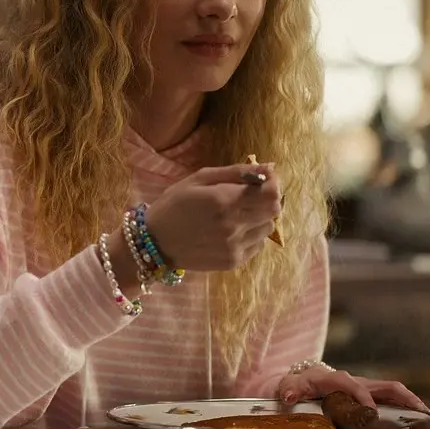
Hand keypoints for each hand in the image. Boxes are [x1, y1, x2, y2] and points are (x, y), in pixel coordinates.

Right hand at [144, 162, 282, 271]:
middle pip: (274, 211)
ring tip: (238, 215)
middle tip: (252, 196)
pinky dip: (251, 235)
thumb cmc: (174, 204)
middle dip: (267, 200)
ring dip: (259, 218)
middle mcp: (233, 225)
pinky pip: (258, 245)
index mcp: (224, 200)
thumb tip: (268, 166)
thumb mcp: (199, 178)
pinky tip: (232, 231)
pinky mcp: (233, 261)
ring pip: (268, 228)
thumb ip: (236, 172)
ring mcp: (235, 246)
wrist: (155, 242)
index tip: (263, 179)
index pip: (272, 193)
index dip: (272, 183)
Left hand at [275, 363, 429, 413]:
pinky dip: (406, 409)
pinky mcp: (368, 394)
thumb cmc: (293, 386)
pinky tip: (417, 425)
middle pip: (386, 385)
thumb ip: (288, 390)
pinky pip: (391, 399)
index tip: (372, 416)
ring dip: (412, 404)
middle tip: (423, 416)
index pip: (353, 386)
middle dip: (406, 399)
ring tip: (429, 422)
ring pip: (393, 392)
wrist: (295, 380)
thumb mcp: (287, 386)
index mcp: (334, 379)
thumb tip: (288, 396)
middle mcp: (354, 381)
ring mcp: (364, 387)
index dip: (363, 399)